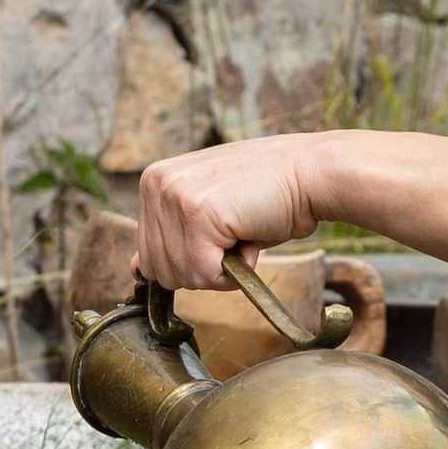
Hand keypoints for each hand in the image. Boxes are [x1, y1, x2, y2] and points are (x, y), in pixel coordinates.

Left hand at [135, 136, 333, 295]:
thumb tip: (137, 270)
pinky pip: (204, 273)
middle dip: (203, 267)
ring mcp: (175, 195)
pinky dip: (234, 272)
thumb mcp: (208, 213)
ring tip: (244, 231)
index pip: (147, 256)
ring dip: (221, 269)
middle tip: (235, 235)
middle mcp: (156, 183)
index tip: (220, 236)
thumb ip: (171, 237)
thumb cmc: (269, 194)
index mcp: (154, 181)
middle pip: (160, 270)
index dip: (189, 260)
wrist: (311, 173)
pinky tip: (250, 238)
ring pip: (182, 275)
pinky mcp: (197, 212)